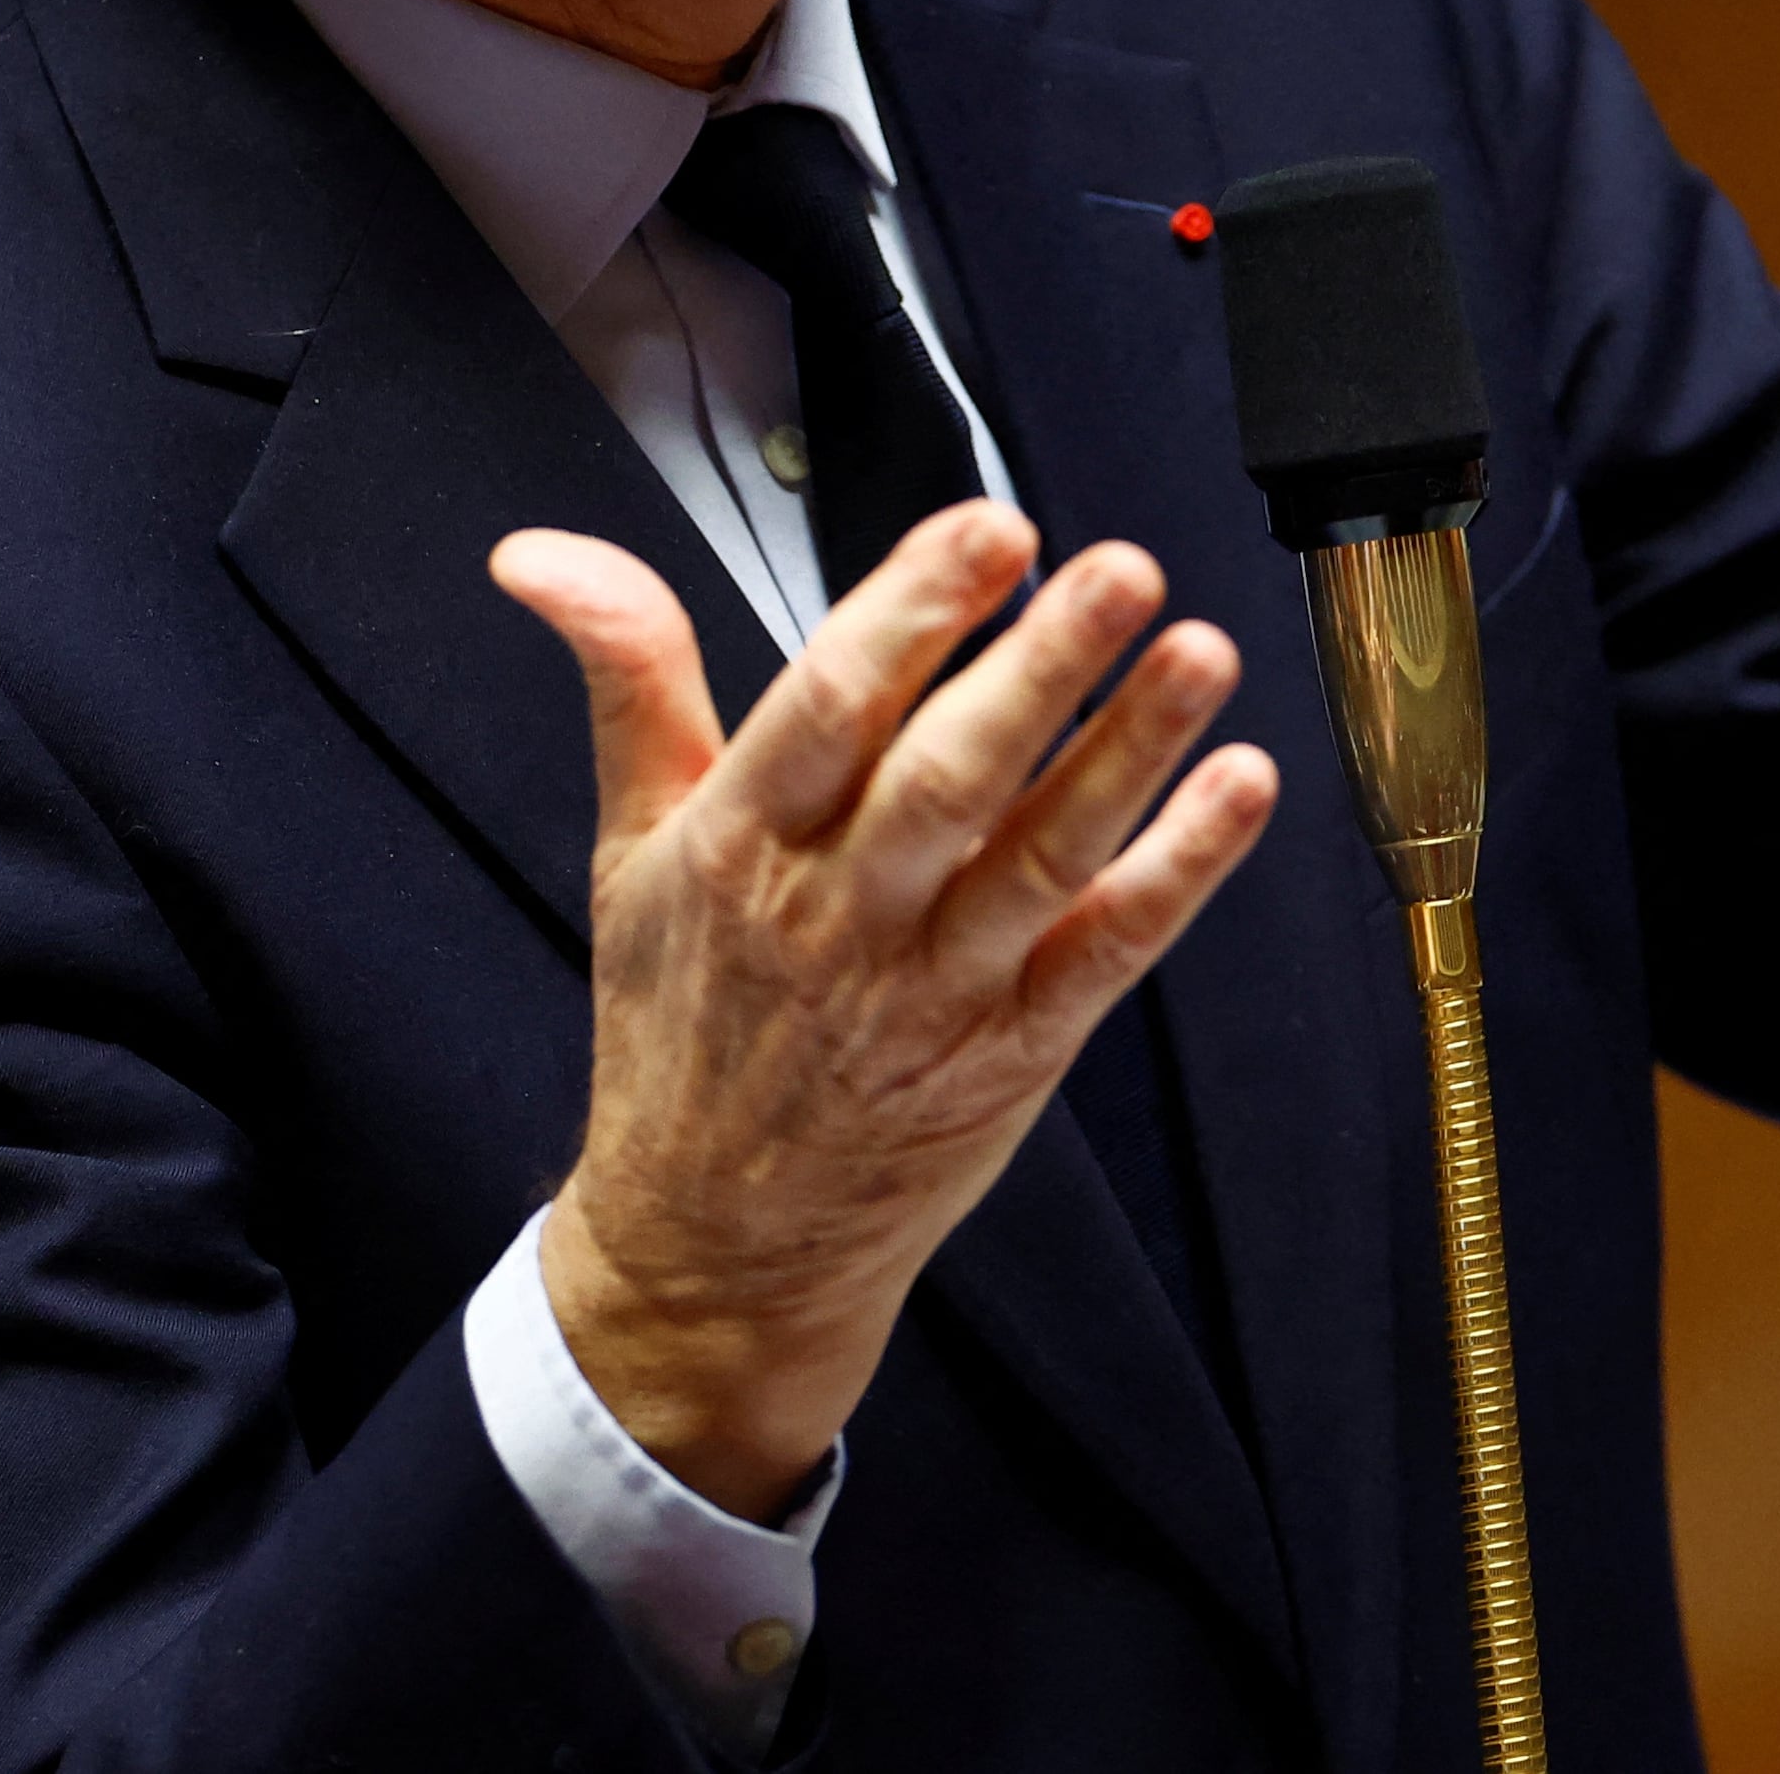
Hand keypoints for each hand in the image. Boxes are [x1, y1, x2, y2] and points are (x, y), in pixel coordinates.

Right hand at [491, 503, 1278, 1518]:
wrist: (715, 1249)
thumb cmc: (677, 1026)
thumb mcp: (629, 848)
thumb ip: (626, 680)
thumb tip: (540, 555)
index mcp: (740, 847)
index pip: (826, 710)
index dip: (909, 615)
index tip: (989, 531)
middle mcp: (840, 915)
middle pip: (946, 779)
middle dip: (1036, 670)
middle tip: (1118, 570)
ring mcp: (936, 989)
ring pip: (1043, 857)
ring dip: (1130, 752)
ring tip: (1200, 651)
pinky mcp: (1014, 1050)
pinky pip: (1106, 952)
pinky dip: (1179, 873)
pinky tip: (1239, 790)